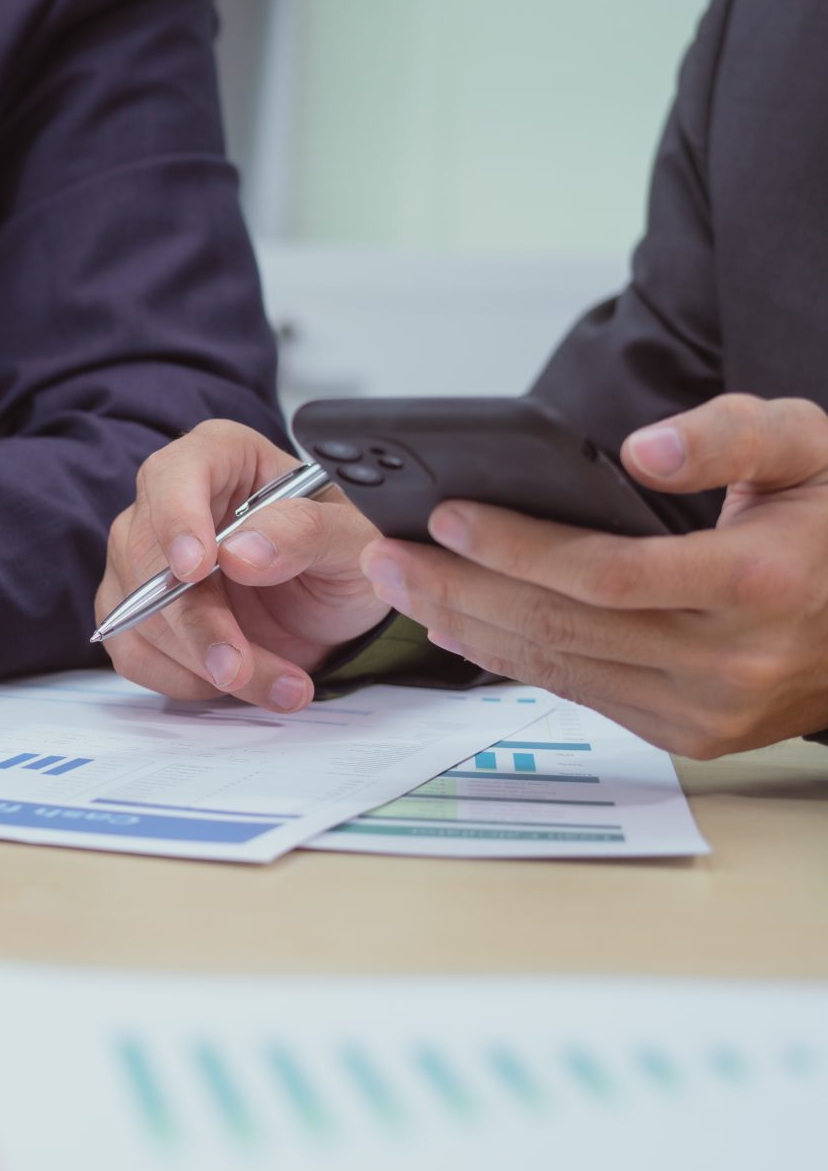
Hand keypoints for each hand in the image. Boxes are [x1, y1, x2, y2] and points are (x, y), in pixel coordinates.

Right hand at [97, 419, 384, 710]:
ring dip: (202, 660)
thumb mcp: (354, 539)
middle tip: (238, 663)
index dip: (177, 519)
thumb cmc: (344, 555)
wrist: (335, 610)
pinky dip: (185, 678)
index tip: (197, 569)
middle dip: (195, 621)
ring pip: (137, 613)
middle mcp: (170, 502)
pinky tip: (237, 681)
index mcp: (221, 457)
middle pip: (146, 554)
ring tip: (278, 683)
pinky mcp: (138, 615)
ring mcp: (144, 561)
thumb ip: (307, 533)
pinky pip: (135, 652)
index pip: (175, 473)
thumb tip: (243, 551)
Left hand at [365, 394, 827, 757]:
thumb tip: (641, 450)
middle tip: (385, 554)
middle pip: (566, 627)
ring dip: (469, 626)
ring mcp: (712, 710)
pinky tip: (461, 626)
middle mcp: (734, 661)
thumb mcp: (810, 446)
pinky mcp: (693, 735)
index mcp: (762, 584)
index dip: (517, 547)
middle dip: (460, 588)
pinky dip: (512, 660)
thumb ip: (729, 434)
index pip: (609, 573)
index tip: (445, 515)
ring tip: (402, 585)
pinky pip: (583, 695)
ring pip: (563, 668)